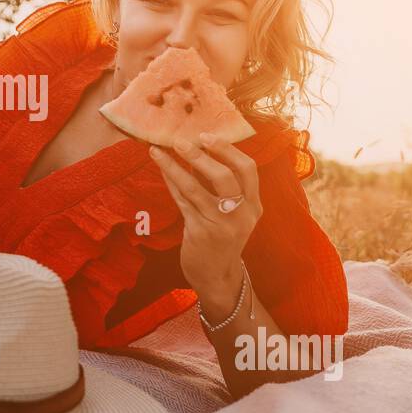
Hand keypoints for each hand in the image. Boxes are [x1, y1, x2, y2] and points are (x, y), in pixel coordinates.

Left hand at [149, 132, 262, 317]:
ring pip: (195, 188)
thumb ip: (222, 186)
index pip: (248, 170)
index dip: (228, 150)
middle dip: (201, 156)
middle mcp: (242, 214)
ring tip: (158, 150)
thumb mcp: (232, 213)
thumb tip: (197, 149)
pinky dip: (171, 183)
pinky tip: (161, 170)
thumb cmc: (222, 238)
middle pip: (225, 177)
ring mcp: (221, 225)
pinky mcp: (200, 233)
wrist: (216, 277)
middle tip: (180, 141)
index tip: (207, 135)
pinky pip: (182, 201)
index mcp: (253, 205)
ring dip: (174, 166)